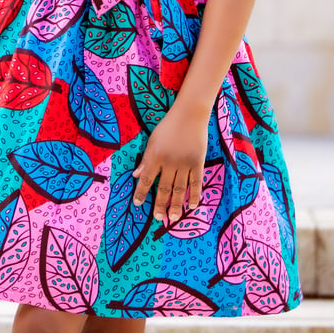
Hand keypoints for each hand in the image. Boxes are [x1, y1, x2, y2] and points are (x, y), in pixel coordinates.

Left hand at [132, 105, 207, 222]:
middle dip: (160, 205)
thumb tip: (135, 176)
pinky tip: (192, 205)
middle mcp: (169, 162)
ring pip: (179, 189)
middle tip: (159, 218)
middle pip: (163, 188)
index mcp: (155, 156)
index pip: (146, 179)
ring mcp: (185, 163)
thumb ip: (145, 160)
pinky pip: (196, 182)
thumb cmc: (168, 126)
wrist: (190, 114)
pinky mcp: (198, 163)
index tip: (138, 204)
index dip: (141, 193)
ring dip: (176, 205)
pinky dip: (194, 195)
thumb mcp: (152, 140)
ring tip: (174, 217)